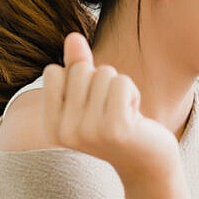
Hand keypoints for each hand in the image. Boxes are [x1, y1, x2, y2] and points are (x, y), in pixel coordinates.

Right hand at [43, 33, 179, 183]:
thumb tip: (73, 36)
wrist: (147, 162)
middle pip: (80, 70)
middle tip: (112, 108)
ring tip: (124, 112)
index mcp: (51, 126)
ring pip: (104, 73)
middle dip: (102, 81)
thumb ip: (77, 66)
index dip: (79, 79)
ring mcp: (89, 131)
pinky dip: (131, 92)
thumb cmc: (118, 125)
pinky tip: (135, 115)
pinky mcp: (116, 128)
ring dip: (120, 87)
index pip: (53, 72)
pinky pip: (121, 82)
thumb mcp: (91, 97)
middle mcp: (65, 131)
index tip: (92, 105)